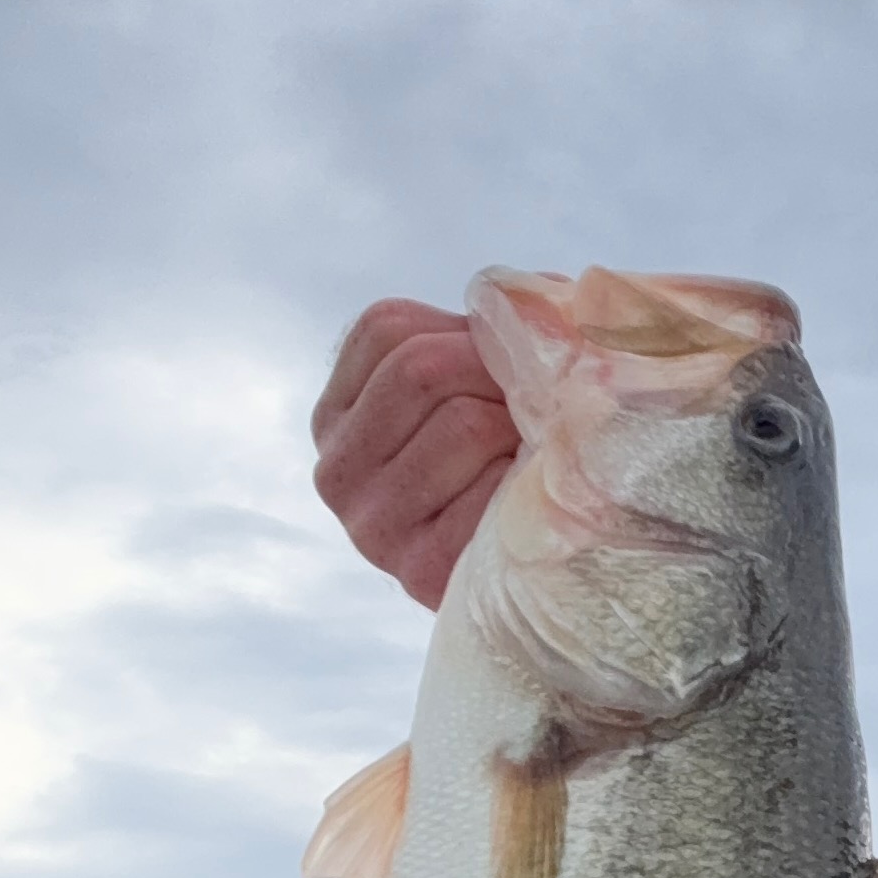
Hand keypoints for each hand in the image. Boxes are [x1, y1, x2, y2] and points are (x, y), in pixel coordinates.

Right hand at [312, 299, 520, 608]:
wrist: (531, 581)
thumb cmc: (509, 468)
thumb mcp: (478, 389)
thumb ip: (490, 334)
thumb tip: (542, 296)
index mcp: (336, 414)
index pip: (388, 327)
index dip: (468, 334)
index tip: (507, 372)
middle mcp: (335, 470)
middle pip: (423, 369)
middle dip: (500, 378)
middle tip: (541, 412)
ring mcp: (371, 526)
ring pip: (465, 422)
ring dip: (525, 431)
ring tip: (539, 459)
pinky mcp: (420, 570)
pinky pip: (493, 488)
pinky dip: (532, 485)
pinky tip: (536, 503)